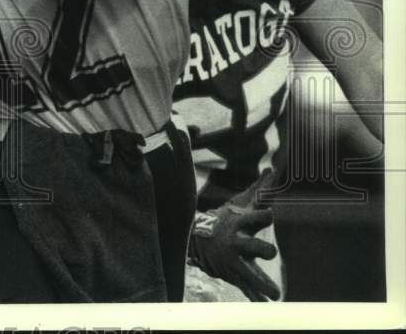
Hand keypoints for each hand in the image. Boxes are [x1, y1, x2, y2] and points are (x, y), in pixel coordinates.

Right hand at [188, 170, 281, 300]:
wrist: (199, 240)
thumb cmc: (227, 220)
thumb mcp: (240, 204)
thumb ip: (259, 190)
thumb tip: (272, 169)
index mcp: (240, 223)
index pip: (255, 217)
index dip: (263, 215)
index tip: (271, 213)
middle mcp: (237, 242)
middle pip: (251, 244)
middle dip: (261, 247)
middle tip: (270, 251)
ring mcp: (235, 260)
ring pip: (249, 272)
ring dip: (262, 283)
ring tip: (276, 293)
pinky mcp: (235, 275)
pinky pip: (246, 288)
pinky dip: (255, 297)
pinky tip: (265, 305)